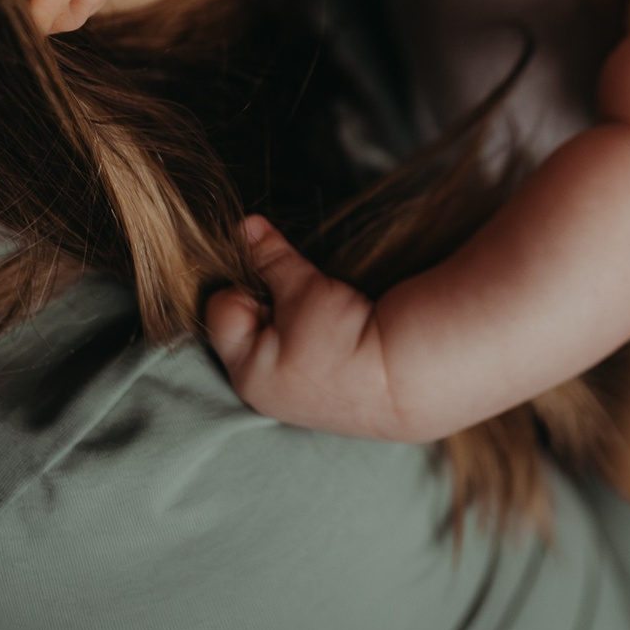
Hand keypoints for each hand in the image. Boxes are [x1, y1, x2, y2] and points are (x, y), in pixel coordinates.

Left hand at [205, 217, 409, 439]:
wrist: (409, 380)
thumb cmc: (347, 336)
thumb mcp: (304, 287)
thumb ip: (269, 256)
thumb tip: (245, 225)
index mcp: (248, 371)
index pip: (220, 308)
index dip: (246, 282)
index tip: (280, 282)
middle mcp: (263, 394)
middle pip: (246, 328)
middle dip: (268, 303)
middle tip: (304, 298)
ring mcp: (293, 403)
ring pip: (275, 344)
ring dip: (291, 322)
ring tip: (325, 317)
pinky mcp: (322, 403)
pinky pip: (301, 363)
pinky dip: (312, 345)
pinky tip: (337, 337)